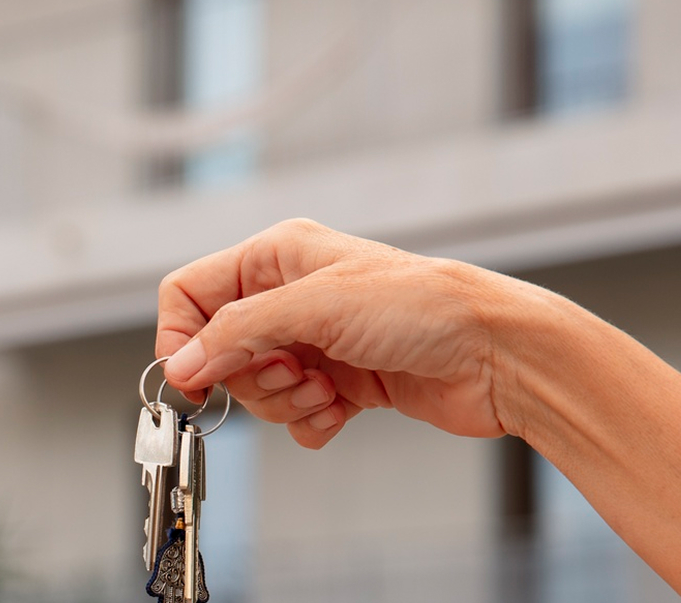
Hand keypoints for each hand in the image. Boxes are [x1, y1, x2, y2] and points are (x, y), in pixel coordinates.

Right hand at [156, 218, 532, 448]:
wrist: (496, 357)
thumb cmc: (425, 308)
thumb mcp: (318, 306)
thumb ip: (241, 331)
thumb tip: (185, 362)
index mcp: (278, 257)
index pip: (191, 293)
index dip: (184, 337)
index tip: (195, 376)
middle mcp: (292, 297)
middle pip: (221, 351)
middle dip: (252, 377)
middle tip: (293, 374)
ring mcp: (316, 343)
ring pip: (256, 389)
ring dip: (286, 402)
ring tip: (328, 391)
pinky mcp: (341, 385)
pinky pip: (293, 418)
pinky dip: (311, 423)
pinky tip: (345, 410)